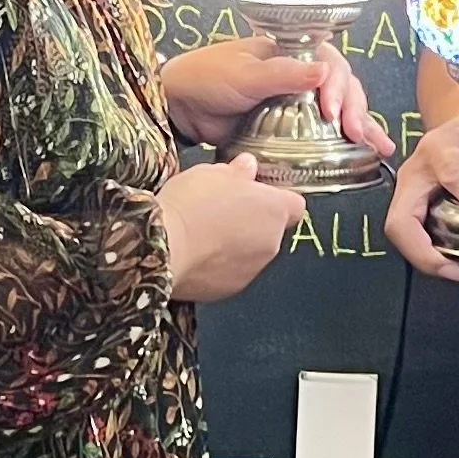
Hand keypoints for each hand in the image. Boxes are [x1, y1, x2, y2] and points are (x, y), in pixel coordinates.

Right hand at [156, 156, 298, 302]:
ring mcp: (252, 270)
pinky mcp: (231, 290)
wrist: (163, 249)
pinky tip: (196, 254)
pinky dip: (219, 265)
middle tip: (221, 209)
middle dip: (251, 221)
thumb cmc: (190, 206)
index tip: (256, 192)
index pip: (294, 205)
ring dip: (236, 244)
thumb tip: (247, 167)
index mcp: (274, 210)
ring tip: (203, 233)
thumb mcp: (212, 173)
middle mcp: (271, 243)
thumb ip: (238, 171)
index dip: (277, 198)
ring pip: (251, 253)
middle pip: (270, 229)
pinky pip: (231, 273)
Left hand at [161, 30, 393, 165]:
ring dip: (363, 124)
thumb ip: (282, 74)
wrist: (179, 107)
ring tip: (377, 145)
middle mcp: (301, 75)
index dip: (337, 86)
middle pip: (343, 86)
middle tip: (354, 131)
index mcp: (291, 53)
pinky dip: (349, 143)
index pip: (330, 63)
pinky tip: (370, 154)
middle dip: (354, 108)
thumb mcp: (243, 74)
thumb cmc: (206, 79)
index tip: (331, 109)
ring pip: (342, 109)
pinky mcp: (294, 129)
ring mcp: (299, 102)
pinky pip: (326, 133)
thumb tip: (323, 71)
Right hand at [386, 112, 458, 283]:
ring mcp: (409, 189)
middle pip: (402, 214)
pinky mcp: (411, 206)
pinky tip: (452, 265)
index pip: (452, 170)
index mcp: (446, 144)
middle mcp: (418, 167)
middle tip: (456, 268)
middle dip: (423, 246)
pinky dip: (426, 254)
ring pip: (399, 229)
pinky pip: (409, 235)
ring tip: (454, 272)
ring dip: (422, 256)